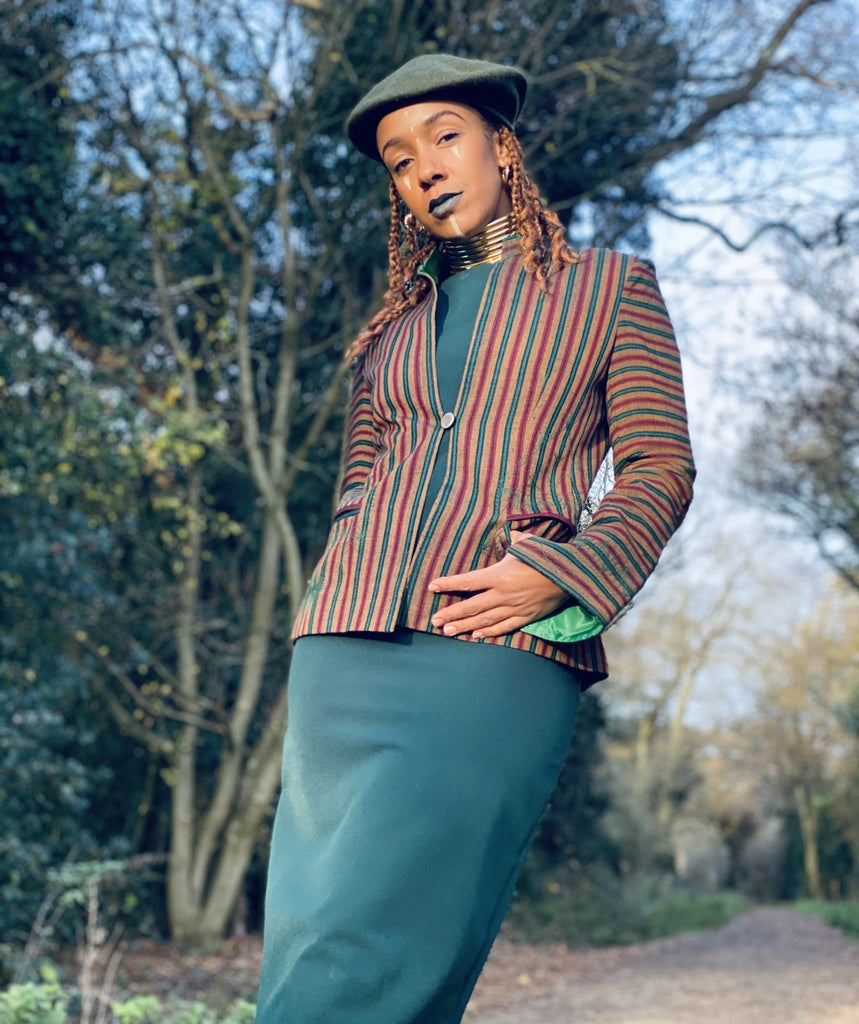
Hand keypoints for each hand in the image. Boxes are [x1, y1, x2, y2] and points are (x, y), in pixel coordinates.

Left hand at [428, 531, 565, 638]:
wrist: (570, 575)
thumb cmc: (547, 556)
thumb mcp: (527, 543)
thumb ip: (514, 540)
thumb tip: (510, 533)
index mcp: (499, 575)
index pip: (467, 581)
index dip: (449, 584)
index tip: (432, 587)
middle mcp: (503, 594)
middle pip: (471, 606)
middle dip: (451, 614)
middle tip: (435, 621)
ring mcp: (513, 608)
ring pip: (484, 620)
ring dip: (465, 626)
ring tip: (448, 632)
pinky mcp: (525, 617)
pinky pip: (503, 627)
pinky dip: (488, 632)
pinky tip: (475, 635)